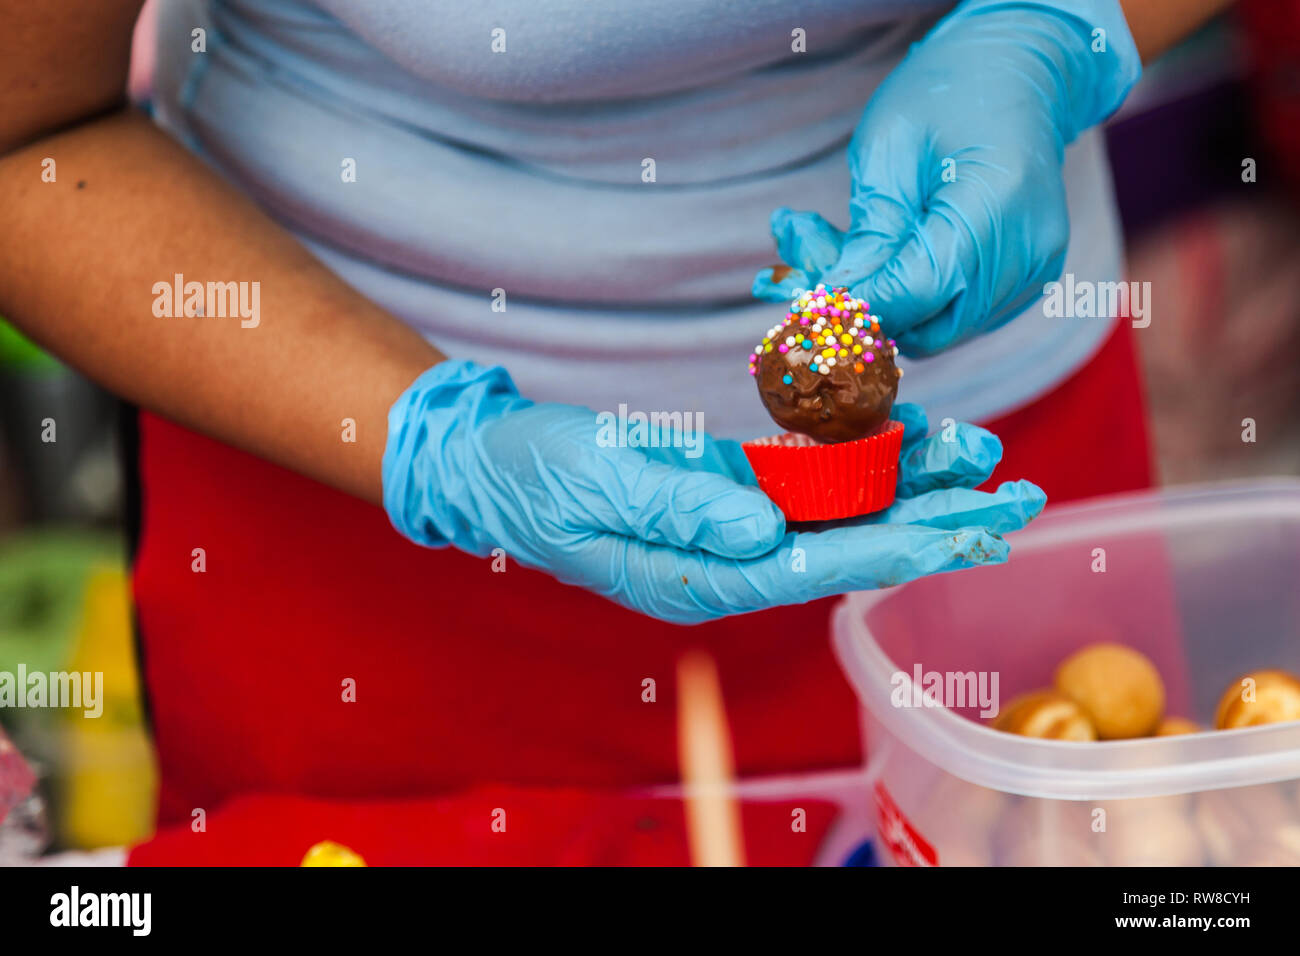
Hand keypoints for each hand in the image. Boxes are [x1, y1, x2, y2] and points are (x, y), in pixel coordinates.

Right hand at [383, 360, 1044, 623]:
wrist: (494, 462)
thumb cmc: (536, 478)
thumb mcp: (600, 483)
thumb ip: (681, 507)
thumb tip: (766, 527)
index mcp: (702, 575)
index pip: (821, 563)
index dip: (903, 543)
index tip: (976, 527)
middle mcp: (731, 559)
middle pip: (852, 544)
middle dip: (938, 522)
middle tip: (1019, 499)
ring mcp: (733, 525)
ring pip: (843, 510)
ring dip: (915, 486)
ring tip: (988, 461)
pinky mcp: (730, 490)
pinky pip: (811, 478)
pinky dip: (863, 456)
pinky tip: (916, 435)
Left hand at [754, 0, 1140, 356]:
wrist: (1014, 70)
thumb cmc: (942, 96)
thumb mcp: (886, 153)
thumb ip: (868, 238)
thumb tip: (836, 306)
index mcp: (995, 204)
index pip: (916, 291)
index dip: (857, 305)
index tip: (809, 300)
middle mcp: (1028, 249)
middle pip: (932, 328)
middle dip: (869, 312)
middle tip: (820, 271)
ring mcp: (1036, 269)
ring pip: (943, 331)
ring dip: (890, 309)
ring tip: (854, 253)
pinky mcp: (1031, 279)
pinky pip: (961, 317)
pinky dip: (919, 302)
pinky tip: (895, 256)